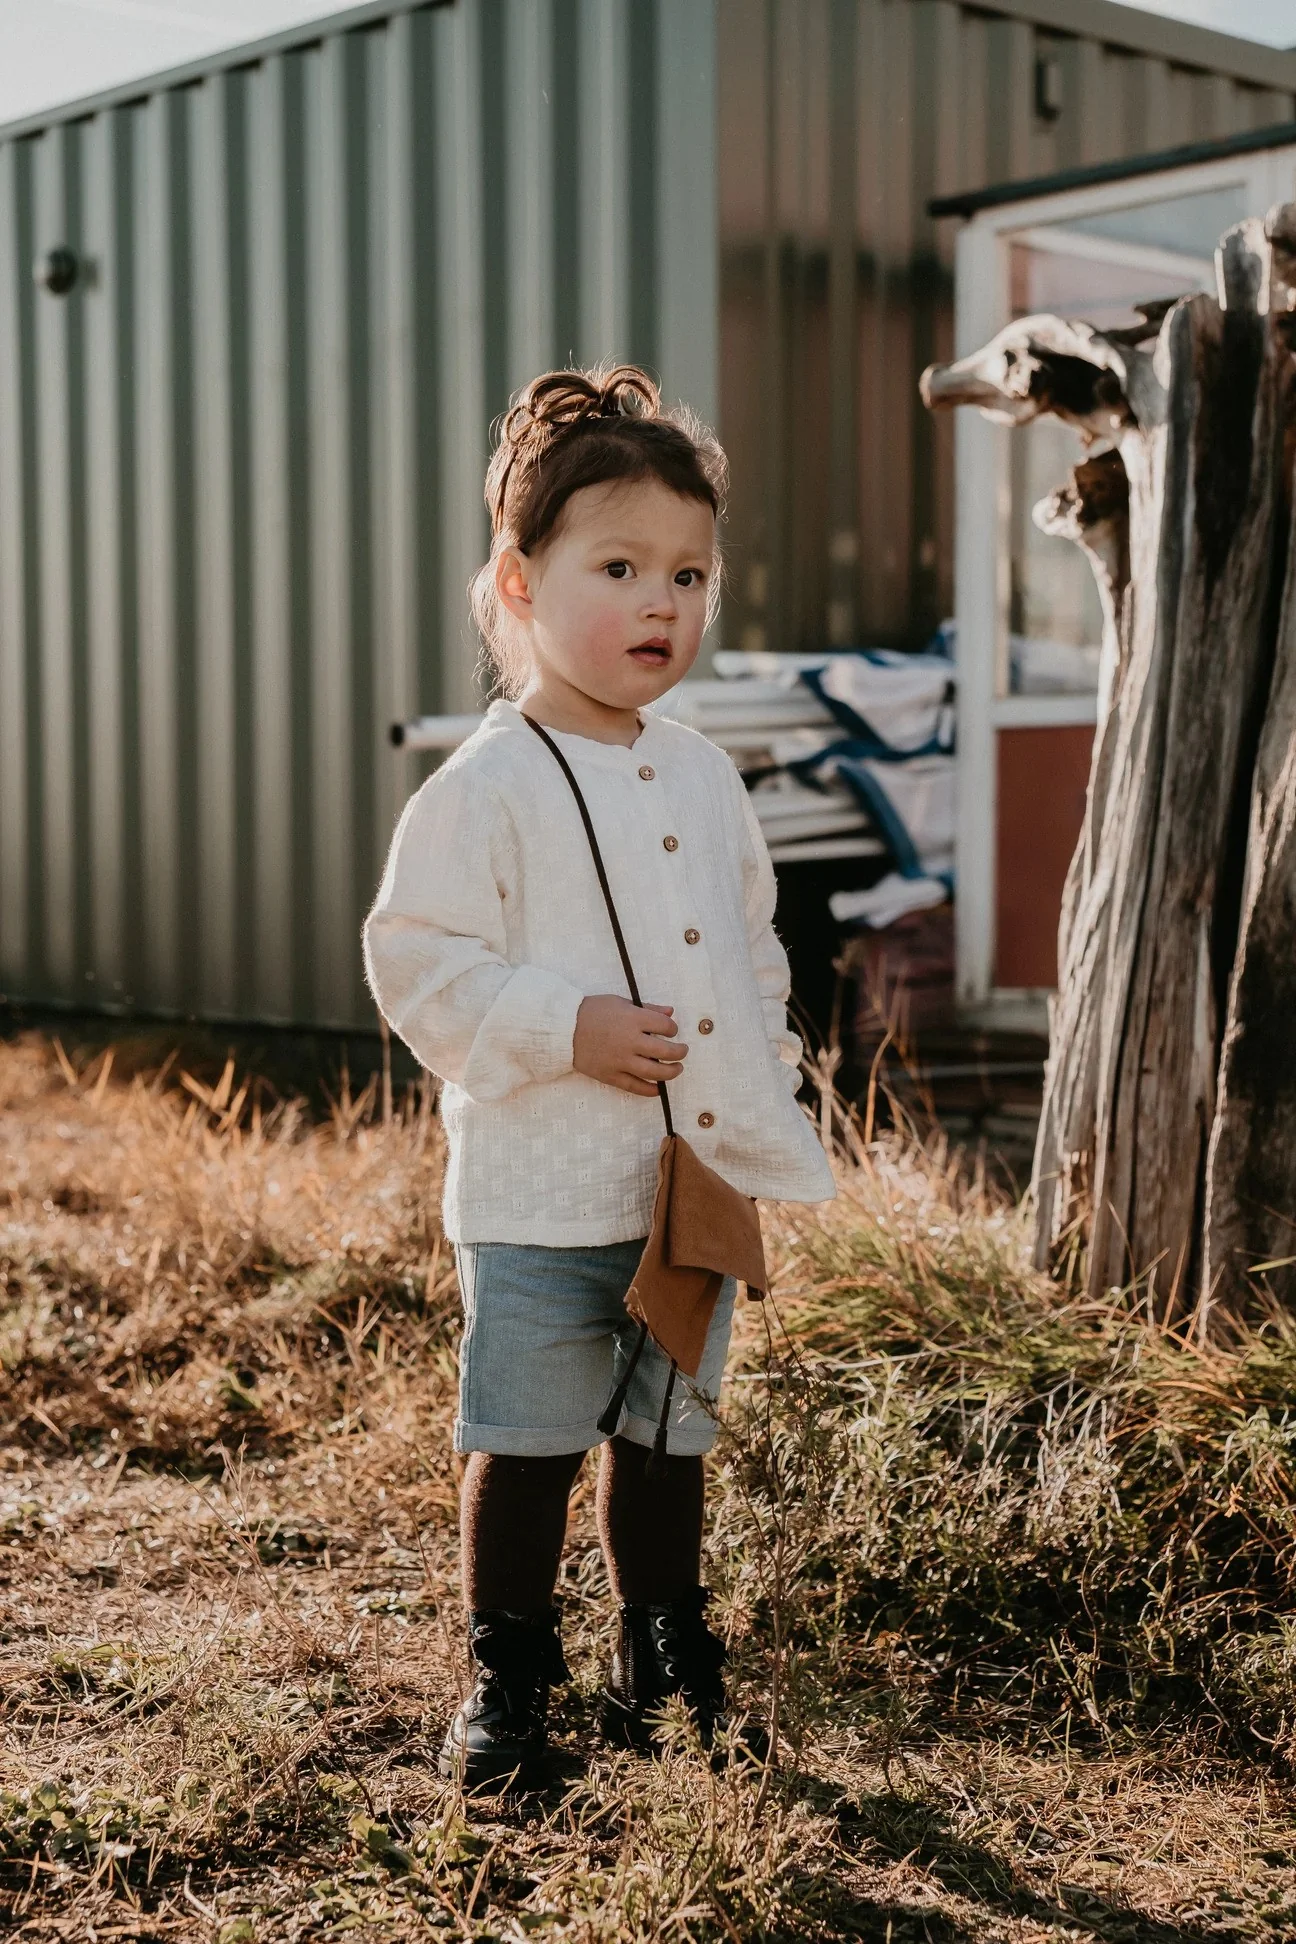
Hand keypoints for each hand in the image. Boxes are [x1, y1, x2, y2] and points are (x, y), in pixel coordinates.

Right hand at [573, 996, 687, 1096]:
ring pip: (655, 1072)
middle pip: (666, 1051)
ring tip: (677, 1068)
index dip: (673, 1028)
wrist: (564, 1029)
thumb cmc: (592, 1011)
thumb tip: (671, 1012)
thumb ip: (648, 1008)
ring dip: (672, 1072)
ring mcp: (620, 1060)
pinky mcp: (610, 1075)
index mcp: (633, 1019)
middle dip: (680, 1052)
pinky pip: (635, 1087)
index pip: (666, 1026)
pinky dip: (650, 1089)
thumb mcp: (620, 1002)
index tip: (671, 1030)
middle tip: (682, 1051)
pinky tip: (658, 1087)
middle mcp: (630, 1041)